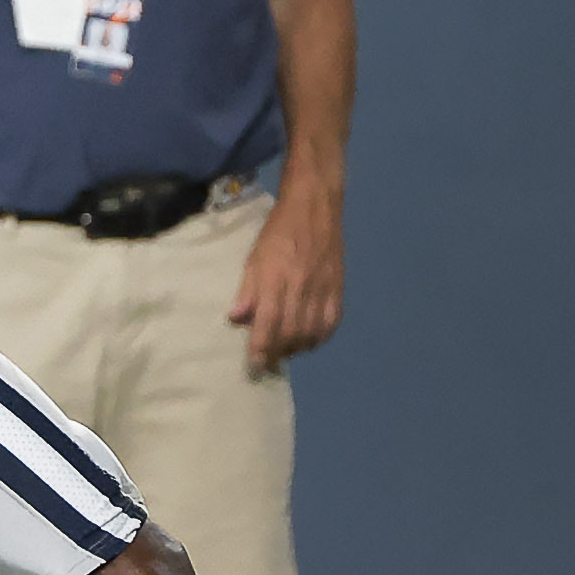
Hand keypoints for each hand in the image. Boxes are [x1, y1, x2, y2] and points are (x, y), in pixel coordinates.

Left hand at [227, 189, 343, 375]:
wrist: (314, 207)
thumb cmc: (278, 230)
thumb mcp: (254, 256)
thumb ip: (247, 289)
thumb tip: (236, 319)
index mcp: (275, 278)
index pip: (267, 323)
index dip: (261, 350)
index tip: (255, 367)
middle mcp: (300, 287)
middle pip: (290, 333)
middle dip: (278, 354)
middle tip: (268, 363)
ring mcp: (322, 288)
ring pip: (311, 332)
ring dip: (297, 348)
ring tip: (285, 351)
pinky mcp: (338, 287)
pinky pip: (331, 323)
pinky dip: (319, 337)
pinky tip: (309, 340)